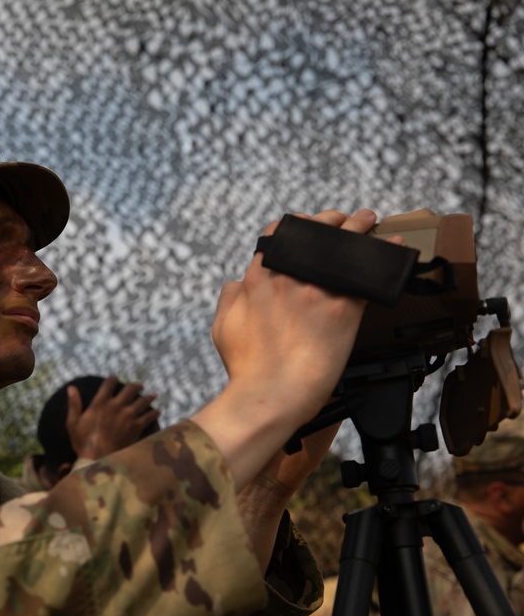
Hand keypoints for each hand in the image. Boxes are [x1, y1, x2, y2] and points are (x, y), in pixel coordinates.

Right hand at [67, 375, 160, 460]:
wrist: (98, 458)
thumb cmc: (83, 443)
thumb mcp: (73, 423)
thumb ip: (73, 404)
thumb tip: (71, 388)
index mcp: (100, 403)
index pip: (108, 384)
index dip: (112, 379)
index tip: (114, 377)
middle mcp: (115, 406)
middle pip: (129, 390)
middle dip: (135, 386)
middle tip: (140, 385)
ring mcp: (127, 417)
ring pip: (142, 401)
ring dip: (148, 397)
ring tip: (153, 394)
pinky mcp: (136, 428)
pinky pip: (148, 417)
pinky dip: (154, 413)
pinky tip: (158, 411)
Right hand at [194, 209, 377, 488]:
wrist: (271, 395)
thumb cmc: (246, 368)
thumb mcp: (222, 327)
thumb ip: (229, 298)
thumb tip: (238, 283)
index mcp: (258, 278)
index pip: (279, 234)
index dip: (296, 224)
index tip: (307, 226)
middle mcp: (288, 277)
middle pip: (314, 232)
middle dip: (331, 220)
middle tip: (342, 221)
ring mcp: (316, 291)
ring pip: (343, 246)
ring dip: (359, 227)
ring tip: (368, 220)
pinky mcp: (342, 309)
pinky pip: (367, 275)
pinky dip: (382, 258)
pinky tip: (393, 249)